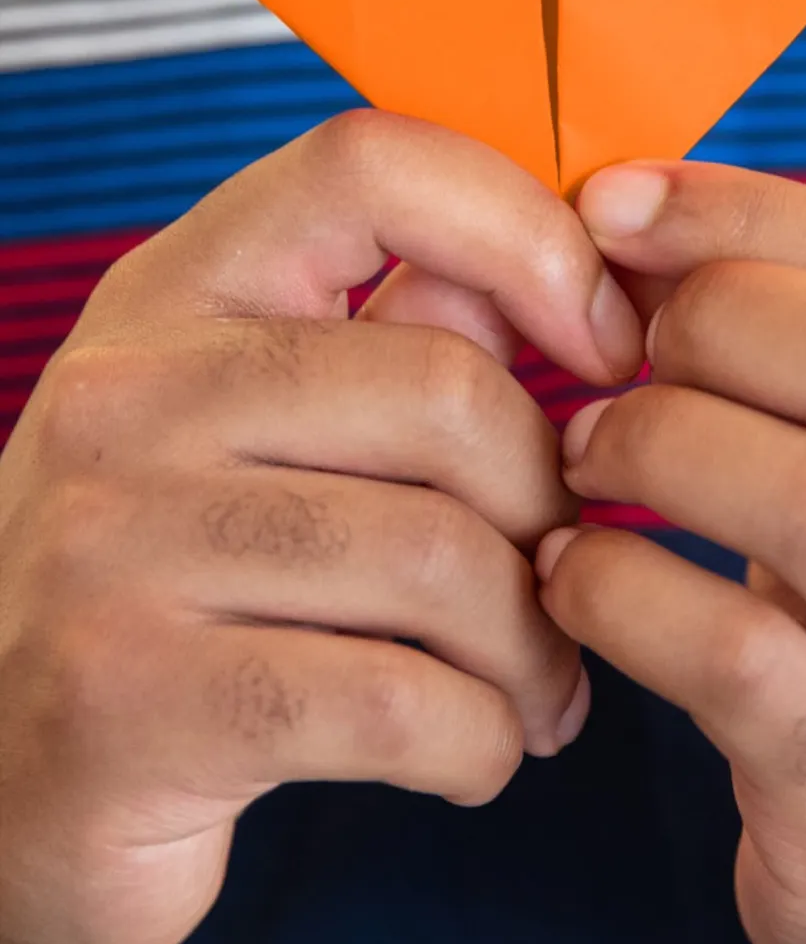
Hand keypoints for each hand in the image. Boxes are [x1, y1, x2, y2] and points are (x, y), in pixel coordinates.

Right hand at [0, 111, 642, 943]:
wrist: (2, 777)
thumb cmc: (182, 585)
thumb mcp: (261, 430)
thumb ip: (398, 342)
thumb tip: (559, 284)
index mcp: (176, 293)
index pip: (371, 165)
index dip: (530, 235)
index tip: (608, 346)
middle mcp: (127, 393)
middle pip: (448, 392)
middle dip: (552, 509)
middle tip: (566, 584)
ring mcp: (110, 542)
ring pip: (441, 559)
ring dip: (534, 648)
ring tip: (534, 691)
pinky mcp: (127, 700)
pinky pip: (398, 703)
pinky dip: (483, 743)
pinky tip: (474, 754)